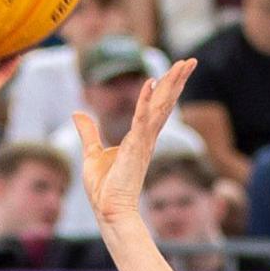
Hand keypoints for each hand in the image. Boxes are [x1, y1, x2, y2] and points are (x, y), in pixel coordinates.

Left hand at [72, 60, 192, 230]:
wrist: (108, 210)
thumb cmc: (103, 187)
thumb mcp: (91, 151)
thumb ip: (88, 131)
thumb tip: (77, 113)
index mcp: (140, 137)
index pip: (157, 107)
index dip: (166, 88)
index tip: (176, 70)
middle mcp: (147, 137)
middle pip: (165, 102)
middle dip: (177, 80)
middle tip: (191, 60)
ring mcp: (143, 141)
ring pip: (160, 106)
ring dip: (171, 84)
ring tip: (184, 65)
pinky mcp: (135, 147)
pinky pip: (142, 119)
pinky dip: (145, 101)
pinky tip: (151, 82)